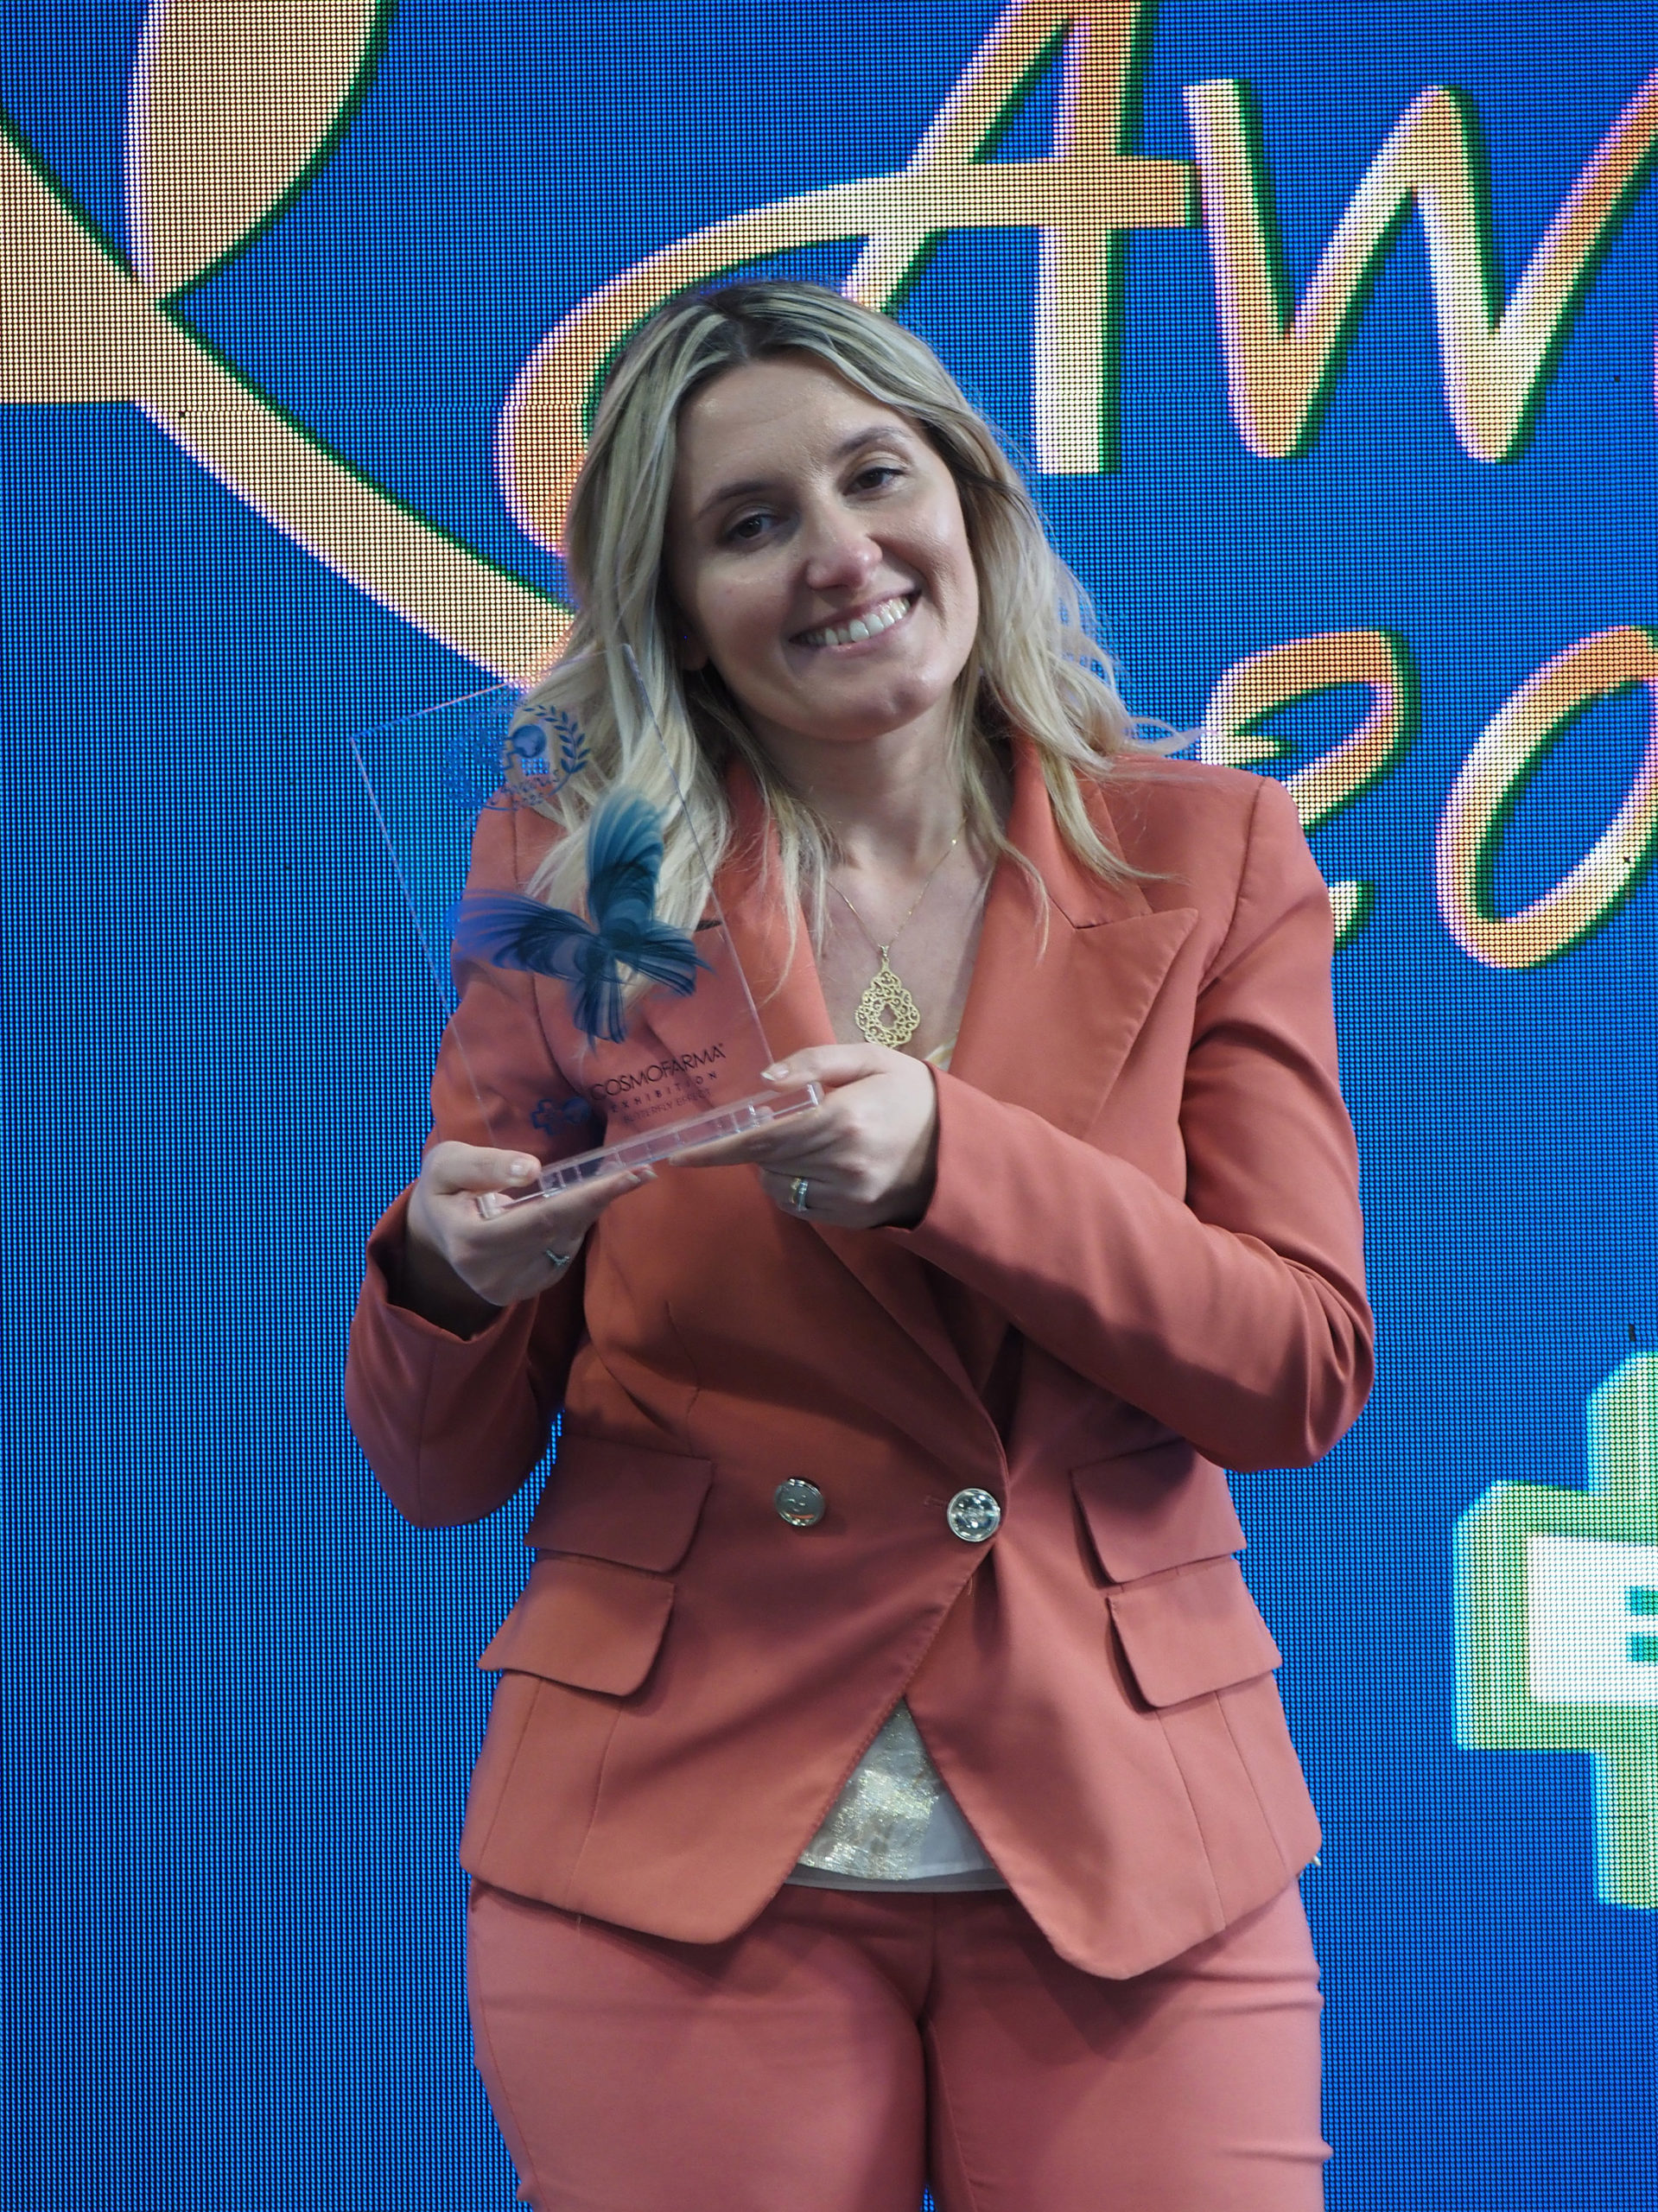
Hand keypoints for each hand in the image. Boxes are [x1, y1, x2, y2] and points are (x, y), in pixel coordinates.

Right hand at [402, 1141, 651, 1324]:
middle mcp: (493, 1274)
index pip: (543, 1217)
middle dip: (600, 1199)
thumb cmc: (444, 1188)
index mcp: (472, 1241)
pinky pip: (562, 1253)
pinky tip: (573, 1206)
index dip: (587, 1196)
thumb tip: (531, 1169)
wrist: (435, 1232)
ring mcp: (511, 1289)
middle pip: (561, 1231)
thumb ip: (484, 1165)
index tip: (627, 1175)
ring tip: (610, 1181)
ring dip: (588, 1210)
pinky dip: (573, 1226)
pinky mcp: (525, 1292)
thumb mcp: (447, 1163)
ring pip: (565, 1242)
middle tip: (640, 1172)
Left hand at [666, 1044, 938, 1229]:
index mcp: (845, 1117)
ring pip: (778, 1187)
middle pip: (765, 1162)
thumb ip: (816, 1062)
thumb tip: (765, 1081)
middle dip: (748, 1147)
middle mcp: (843, 1162)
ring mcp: (849, 1196)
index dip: (719, 1146)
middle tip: (751, 1128)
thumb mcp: (871, 1058)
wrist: (961, 1148)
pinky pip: (799, 1206)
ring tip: (801, 1141)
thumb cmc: (912, 1093)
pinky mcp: (853, 1218)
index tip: (679, 1152)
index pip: (765, 1136)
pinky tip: (813, 1165)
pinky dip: (792, 1185)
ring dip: (772, 1166)